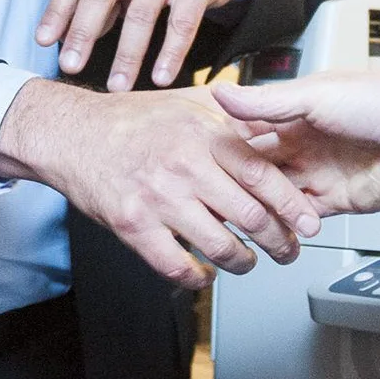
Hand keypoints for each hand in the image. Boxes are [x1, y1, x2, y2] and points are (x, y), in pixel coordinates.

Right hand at [0, 80, 317, 288]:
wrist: (70, 134)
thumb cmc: (126, 120)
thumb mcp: (182, 100)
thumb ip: (227, 108)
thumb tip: (269, 114)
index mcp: (202, 134)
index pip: (263, 175)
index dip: (293, 204)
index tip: (309, 221)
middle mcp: (184, 166)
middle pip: (250, 216)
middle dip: (278, 241)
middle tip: (287, 249)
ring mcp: (159, 198)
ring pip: (220, 247)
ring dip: (242, 262)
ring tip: (247, 262)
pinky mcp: (134, 226)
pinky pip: (177, 267)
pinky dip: (198, 278)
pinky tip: (203, 274)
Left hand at [37, 0, 254, 91]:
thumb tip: (70, 37)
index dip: (58, 11)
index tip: (44, 41)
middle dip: (82, 34)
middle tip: (70, 65)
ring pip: (141, 14)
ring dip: (126, 56)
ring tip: (117, 86)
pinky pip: (181, 24)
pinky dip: (169, 54)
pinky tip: (160, 77)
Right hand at [213, 71, 379, 216]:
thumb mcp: (317, 95)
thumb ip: (267, 102)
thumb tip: (222, 94)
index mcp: (296, 109)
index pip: (248, 129)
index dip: (225, 144)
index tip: (198, 158)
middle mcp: (304, 140)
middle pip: (259, 165)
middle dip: (236, 179)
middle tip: (210, 192)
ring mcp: (320, 170)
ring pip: (276, 193)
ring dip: (258, 205)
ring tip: (232, 215)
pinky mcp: (337, 200)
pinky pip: (302, 215)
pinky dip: (285, 223)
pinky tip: (267, 227)